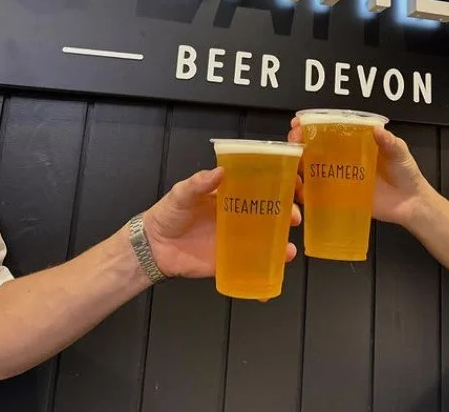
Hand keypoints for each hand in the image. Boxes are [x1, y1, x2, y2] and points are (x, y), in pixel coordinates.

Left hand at [143, 168, 301, 278]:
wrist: (153, 247)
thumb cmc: (168, 214)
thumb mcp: (181, 193)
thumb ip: (198, 183)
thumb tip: (220, 171)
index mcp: (231, 195)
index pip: (261, 186)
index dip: (281, 185)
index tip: (295, 186)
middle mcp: (239, 216)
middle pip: (271, 214)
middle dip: (287, 215)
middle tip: (294, 218)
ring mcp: (236, 240)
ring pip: (267, 241)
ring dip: (282, 245)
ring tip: (289, 250)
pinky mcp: (230, 262)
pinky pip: (252, 268)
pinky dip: (265, 275)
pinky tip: (275, 277)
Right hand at [288, 120, 429, 225]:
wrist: (412, 204)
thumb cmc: (406, 174)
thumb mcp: (400, 152)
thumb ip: (389, 142)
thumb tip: (378, 129)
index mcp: (355, 143)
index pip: (329, 129)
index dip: (312, 125)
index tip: (300, 123)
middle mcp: (343, 158)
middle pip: (314, 147)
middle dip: (299, 141)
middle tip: (295, 140)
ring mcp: (340, 178)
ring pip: (312, 168)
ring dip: (298, 164)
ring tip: (295, 163)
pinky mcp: (341, 198)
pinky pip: (319, 194)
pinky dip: (307, 192)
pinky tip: (300, 189)